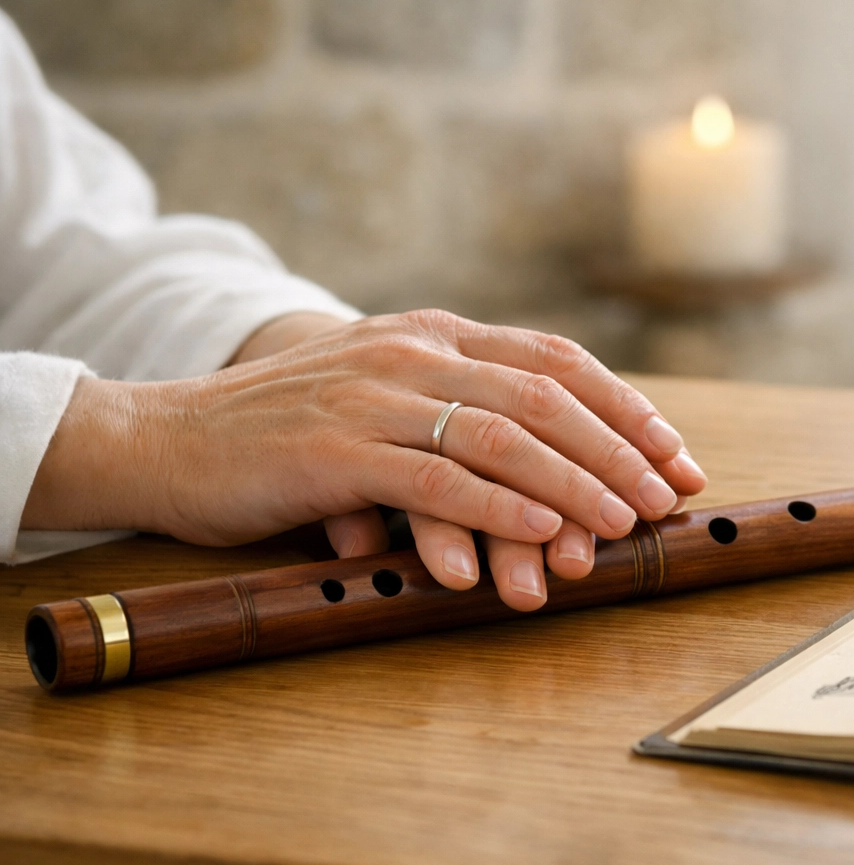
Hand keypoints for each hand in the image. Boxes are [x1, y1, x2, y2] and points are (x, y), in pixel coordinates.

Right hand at [22, 310, 707, 609]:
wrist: (167, 439)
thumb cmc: (289, 433)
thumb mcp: (386, 397)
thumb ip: (461, 408)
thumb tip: (562, 466)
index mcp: (436, 336)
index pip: (557, 360)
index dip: (627, 407)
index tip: (676, 455)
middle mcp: (414, 353)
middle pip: (546, 397)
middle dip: (618, 449)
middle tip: (667, 497)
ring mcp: (374, 397)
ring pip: (503, 436)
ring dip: (575, 483)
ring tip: (624, 523)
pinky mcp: (336, 451)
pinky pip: (436, 479)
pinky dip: (499, 506)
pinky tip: (543, 529)